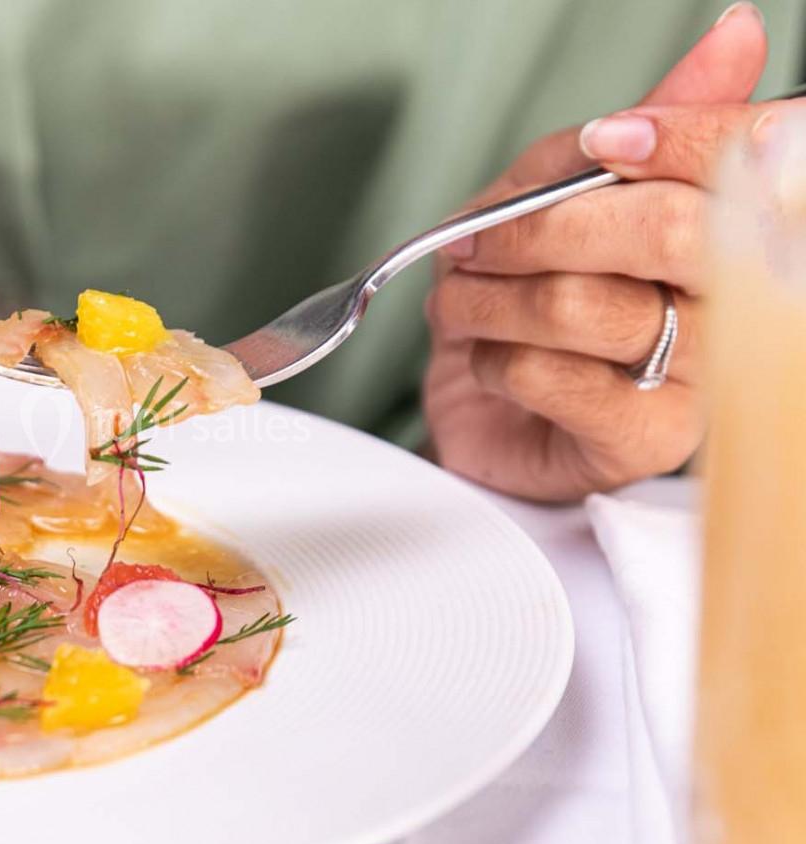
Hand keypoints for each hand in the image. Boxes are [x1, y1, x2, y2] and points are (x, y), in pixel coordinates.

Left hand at [423, 2, 770, 499]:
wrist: (489, 412)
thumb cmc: (534, 298)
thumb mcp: (570, 191)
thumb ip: (642, 122)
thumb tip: (738, 31)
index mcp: (734, 235)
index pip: (743, 161)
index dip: (670, 135)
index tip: (599, 145)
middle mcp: (737, 308)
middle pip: (663, 229)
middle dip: (537, 227)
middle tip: (474, 242)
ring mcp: (698, 383)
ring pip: (581, 304)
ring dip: (487, 299)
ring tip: (461, 302)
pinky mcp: (644, 441)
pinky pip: (548, 375)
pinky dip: (491, 358)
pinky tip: (491, 361)